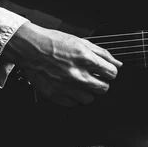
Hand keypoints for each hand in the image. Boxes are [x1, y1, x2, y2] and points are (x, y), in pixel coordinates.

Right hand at [2, 22, 122, 106]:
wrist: (30, 48)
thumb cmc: (54, 42)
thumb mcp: (82, 42)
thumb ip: (102, 54)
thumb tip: (117, 63)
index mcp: (86, 59)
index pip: (112, 73)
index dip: (110, 71)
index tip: (106, 71)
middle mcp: (77, 75)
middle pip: (103, 89)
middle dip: (102, 82)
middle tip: (95, 77)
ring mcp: (66, 87)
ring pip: (90, 99)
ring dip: (89, 91)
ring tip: (82, 82)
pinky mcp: (55, 95)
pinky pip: (73, 103)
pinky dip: (74, 97)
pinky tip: (70, 87)